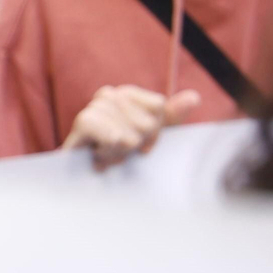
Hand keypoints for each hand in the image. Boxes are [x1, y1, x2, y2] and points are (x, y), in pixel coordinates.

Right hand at [61, 85, 199, 170]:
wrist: (77, 179)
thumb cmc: (116, 154)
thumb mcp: (150, 135)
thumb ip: (171, 115)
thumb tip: (194, 98)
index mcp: (127, 93)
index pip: (159, 108)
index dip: (155, 134)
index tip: (140, 145)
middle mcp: (108, 94)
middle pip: (147, 124)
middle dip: (136, 146)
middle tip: (119, 152)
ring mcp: (93, 107)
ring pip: (130, 134)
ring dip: (120, 154)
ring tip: (107, 155)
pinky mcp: (82, 123)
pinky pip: (112, 134)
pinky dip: (110, 148)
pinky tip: (100, 155)